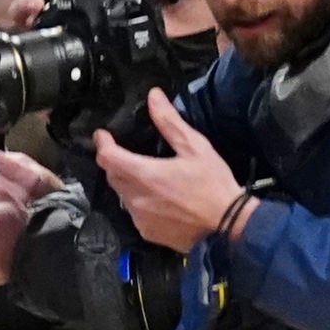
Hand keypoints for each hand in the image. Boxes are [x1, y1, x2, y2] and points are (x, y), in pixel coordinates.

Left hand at [95, 88, 248, 253]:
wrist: (226, 226)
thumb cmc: (213, 186)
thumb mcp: (195, 147)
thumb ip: (169, 122)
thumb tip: (154, 98)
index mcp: (146, 175)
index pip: (108, 157)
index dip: (102, 143)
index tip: (102, 135)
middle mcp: (137, 199)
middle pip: (112, 176)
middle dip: (114, 161)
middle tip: (123, 151)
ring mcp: (140, 218)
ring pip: (122, 195)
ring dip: (127, 182)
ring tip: (145, 173)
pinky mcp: (147, 231)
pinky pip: (134, 212)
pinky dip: (139, 201)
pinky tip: (157, 196)